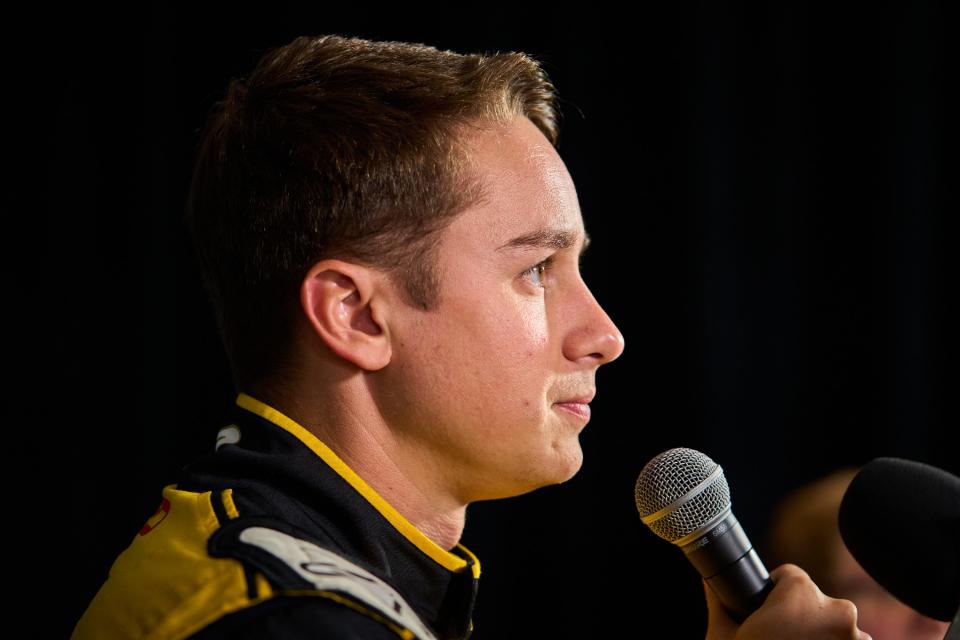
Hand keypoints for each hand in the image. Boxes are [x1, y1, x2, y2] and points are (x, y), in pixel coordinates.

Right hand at [704, 564, 870, 639]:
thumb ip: (719, 604)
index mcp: (800, 593)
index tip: (765, 613)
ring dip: (821, 639)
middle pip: (814, 602)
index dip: (773, 592)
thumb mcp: (722, 637)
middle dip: (798, 619)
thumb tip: (709, 583)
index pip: (788, 576)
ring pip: (835, 629)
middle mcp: (838, 610)